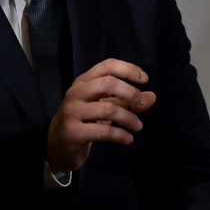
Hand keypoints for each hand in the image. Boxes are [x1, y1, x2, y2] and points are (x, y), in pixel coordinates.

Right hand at [45, 58, 155, 172]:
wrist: (57, 144)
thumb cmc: (84, 121)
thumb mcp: (105, 106)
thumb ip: (127, 101)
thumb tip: (152, 97)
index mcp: (84, 81)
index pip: (107, 66)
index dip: (128, 69)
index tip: (144, 79)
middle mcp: (76, 92)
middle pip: (108, 83)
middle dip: (131, 93)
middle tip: (142, 104)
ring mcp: (73, 112)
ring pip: (108, 109)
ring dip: (129, 118)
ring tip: (138, 126)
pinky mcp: (73, 132)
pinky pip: (103, 132)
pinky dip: (121, 135)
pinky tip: (128, 139)